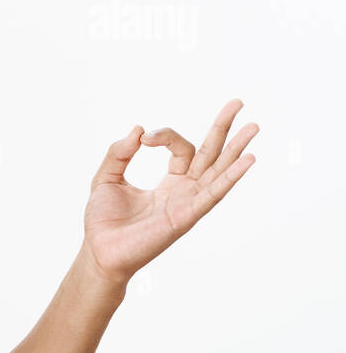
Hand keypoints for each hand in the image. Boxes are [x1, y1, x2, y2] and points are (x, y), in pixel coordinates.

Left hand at [83, 98, 257, 285]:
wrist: (99, 250)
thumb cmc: (103, 220)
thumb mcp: (106, 178)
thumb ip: (119, 153)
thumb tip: (138, 129)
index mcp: (170, 181)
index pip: (181, 148)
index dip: (165, 136)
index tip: (144, 138)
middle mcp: (185, 190)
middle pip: (211, 154)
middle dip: (223, 129)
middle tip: (238, 102)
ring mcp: (189, 203)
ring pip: (219, 171)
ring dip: (236, 149)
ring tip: (254, 126)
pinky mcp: (186, 216)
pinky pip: (213, 194)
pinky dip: (231, 177)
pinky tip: (247, 160)